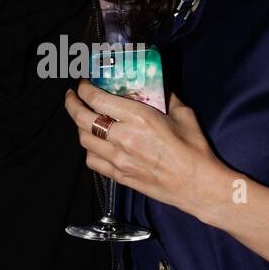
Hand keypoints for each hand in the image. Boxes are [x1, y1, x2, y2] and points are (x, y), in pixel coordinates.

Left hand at [64, 79, 222, 220]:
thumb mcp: (183, 114)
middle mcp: (123, 137)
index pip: (97, 99)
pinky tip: (95, 143)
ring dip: (79, 126)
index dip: (84, 89)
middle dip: (72, 103)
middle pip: (82, 118)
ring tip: (83, 118)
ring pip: (83, 139)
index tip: (83, 84)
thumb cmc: (193, 149)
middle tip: (72, 96)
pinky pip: (92, 161)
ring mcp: (118, 159)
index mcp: (138, 117)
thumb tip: (157, 86)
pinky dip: (89, 149)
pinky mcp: (119, 176)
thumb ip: (166, 98)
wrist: (196, 185)